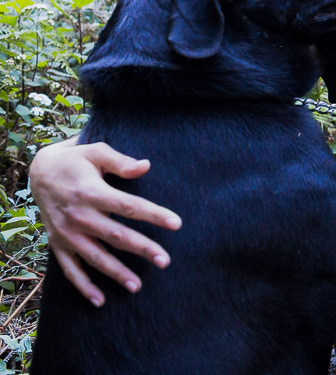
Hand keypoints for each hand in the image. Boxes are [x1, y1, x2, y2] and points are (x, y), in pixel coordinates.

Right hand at [29, 138, 181, 306]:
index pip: (129, 206)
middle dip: (142, 249)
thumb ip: (121, 162)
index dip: (154, 215)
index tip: (177, 224)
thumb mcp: (97, 152)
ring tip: (138, 286)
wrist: (39, 173)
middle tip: (165, 261)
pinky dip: (83, 286)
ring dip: (116, 273)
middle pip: (116, 236)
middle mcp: (79, 216)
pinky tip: (99, 300)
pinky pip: (70, 269)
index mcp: (92, 193)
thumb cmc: (77, 160)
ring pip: (95, 257)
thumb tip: (146, 166)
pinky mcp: (57, 244)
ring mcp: (67, 233)